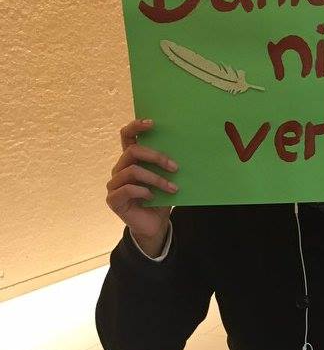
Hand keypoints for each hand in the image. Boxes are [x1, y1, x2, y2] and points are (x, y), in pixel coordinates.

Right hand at [105, 119, 178, 253]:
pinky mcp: (113, 199)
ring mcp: (114, 184)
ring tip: (172, 188)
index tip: (152, 123)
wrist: (155, 226)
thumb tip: (184, 148)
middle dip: (156, 157)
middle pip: (133, 151)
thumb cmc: (161, 200)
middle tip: (175, 167)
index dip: (136, 126)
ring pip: (133, 171)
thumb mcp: (166, 180)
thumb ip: (167, 165)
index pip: (127, 136)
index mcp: (131, 160)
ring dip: (156, 179)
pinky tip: (153, 198)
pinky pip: (127, 189)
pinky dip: (144, 192)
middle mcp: (120, 169)